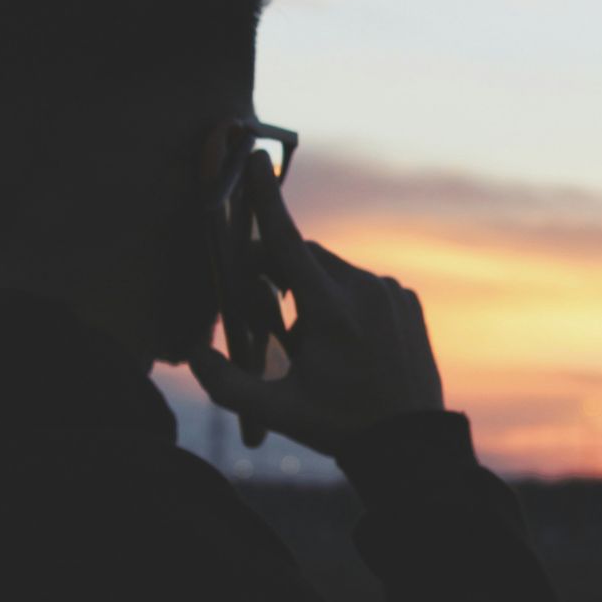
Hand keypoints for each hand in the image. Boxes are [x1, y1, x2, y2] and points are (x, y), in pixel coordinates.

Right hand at [189, 159, 444, 454]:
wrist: (410, 444)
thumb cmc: (338, 427)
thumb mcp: (276, 410)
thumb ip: (224, 383)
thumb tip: (191, 352)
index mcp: (332, 311)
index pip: (289, 243)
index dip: (267, 200)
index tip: (255, 157)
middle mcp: (364, 290)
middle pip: (305, 259)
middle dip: (281, 277)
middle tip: (274, 321)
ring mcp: (390, 293)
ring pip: (334, 273)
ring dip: (314, 294)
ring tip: (320, 347)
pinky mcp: (408, 300)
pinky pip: (364, 286)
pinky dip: (347, 302)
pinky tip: (351, 345)